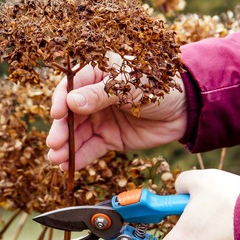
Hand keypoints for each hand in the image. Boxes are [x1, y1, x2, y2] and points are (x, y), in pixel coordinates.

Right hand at [46, 63, 186, 170]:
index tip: (56, 114)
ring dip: (66, 146)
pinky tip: (68, 166)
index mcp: (97, 73)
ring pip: (78, 133)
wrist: (185, 108)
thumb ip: (100, 95)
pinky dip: (79, 157)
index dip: (60, 100)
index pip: (71, 86)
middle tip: (54, 143)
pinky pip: (91, 148)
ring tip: (56, 159)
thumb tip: (71, 101)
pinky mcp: (110, 138)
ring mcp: (101, 118)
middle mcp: (94, 96)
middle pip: (70, 113)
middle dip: (61, 129)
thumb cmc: (158, 85)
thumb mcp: (129, 85)